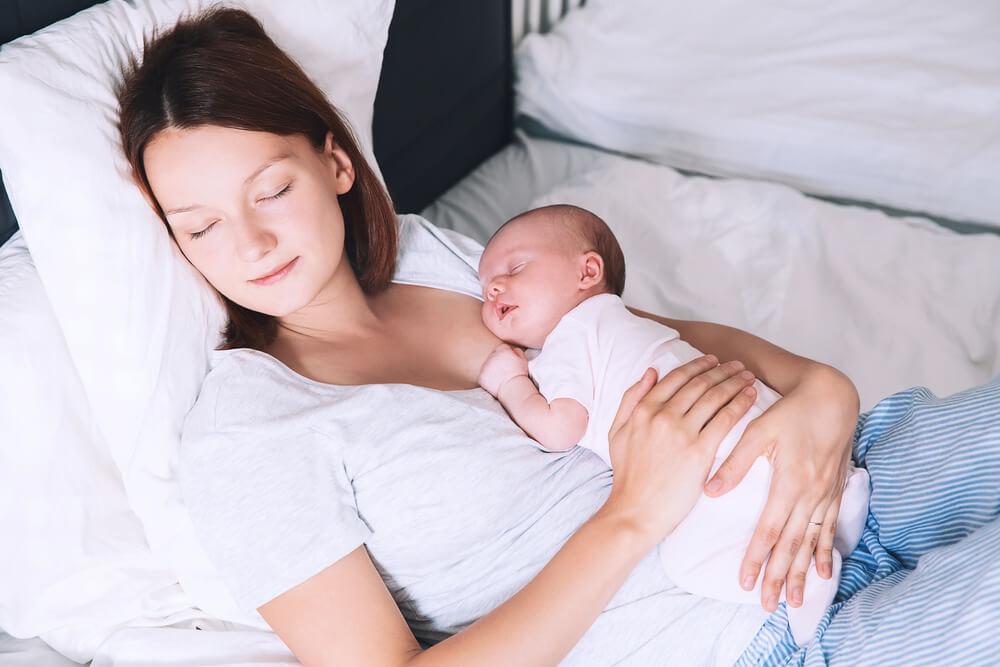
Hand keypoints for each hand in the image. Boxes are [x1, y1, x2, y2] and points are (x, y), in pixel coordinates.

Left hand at [478, 343, 529, 396]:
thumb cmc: (519, 374)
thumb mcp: (523, 360)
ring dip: (491, 370)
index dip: (505, 355)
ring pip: (487, 366)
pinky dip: (487, 379)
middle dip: (497, 362)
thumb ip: (517, 351)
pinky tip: (495, 382)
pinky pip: (483, 376)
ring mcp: (485, 366)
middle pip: (493, 356)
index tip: (507, 362)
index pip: (501, 348)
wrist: (512, 388)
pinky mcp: (481, 376)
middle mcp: (492, 356)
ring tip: (500, 377)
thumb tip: (513, 350)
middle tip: (504, 371)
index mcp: (502, 350)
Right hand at [601, 356, 757, 546]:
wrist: (635, 511)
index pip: (676, 377)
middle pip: (699, 383)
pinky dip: (740, 403)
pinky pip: (725, 419)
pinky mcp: (700, 452)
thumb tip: (651, 372)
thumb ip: (630, 399)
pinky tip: (750, 396)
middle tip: (738, 365)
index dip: (698, 365)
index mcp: (643, 410)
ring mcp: (681, 433)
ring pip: (714, 396)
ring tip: (748, 376)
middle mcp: (662, 416)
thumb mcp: (616, 432)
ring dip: (734, 382)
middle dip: (721, 370)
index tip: (713, 360)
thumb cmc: (627, 476)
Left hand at [703, 366, 857, 610]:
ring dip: (803, 573)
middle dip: (779, 577)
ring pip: (811, 543)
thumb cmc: (791, 412)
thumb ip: (735, 463)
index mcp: (789, 482)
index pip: (768, 529)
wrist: (832, 399)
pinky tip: (825, 573)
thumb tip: (710, 490)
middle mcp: (810, 495)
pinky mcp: (834, 492)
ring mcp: (825, 496)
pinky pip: (829, 530)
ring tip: (795, 601)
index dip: (756, 557)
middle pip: (791, 545)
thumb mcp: (759, 431)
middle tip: (767, 605)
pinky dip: (826, 553)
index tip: (745, 581)